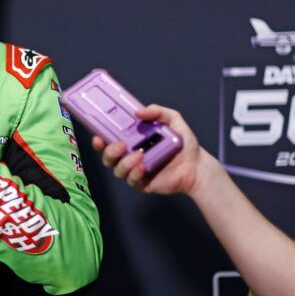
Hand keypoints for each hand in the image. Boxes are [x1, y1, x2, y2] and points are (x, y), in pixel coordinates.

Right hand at [92, 104, 214, 195]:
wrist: (196, 165)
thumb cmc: (184, 143)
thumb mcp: (173, 120)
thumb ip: (157, 111)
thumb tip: (138, 112)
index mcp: (133, 141)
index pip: (110, 141)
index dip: (100, 140)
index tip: (98, 135)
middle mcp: (130, 156)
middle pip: (108, 158)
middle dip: (109, 152)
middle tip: (120, 145)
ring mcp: (136, 170)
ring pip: (118, 170)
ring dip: (124, 163)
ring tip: (139, 155)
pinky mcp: (143, 183)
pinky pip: (131, 181)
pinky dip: (135, 173)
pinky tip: (144, 166)